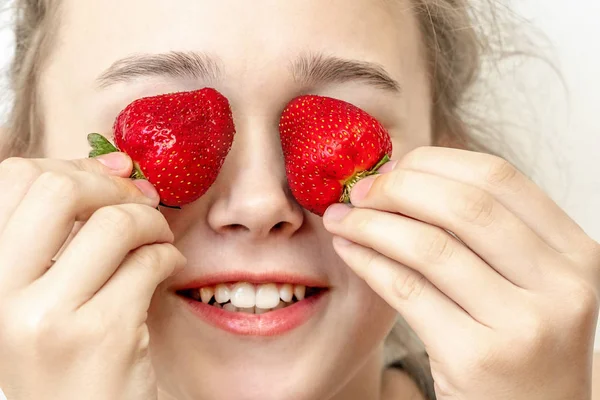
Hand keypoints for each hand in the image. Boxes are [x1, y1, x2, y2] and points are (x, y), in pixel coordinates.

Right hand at [0, 154, 185, 399]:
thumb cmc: (66, 354)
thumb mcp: (41, 291)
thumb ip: (64, 228)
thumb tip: (116, 162)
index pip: (15, 177)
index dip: (73, 166)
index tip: (112, 176)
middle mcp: (1, 294)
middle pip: (60, 189)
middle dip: (114, 187)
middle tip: (141, 203)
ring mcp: (49, 317)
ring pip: (114, 223)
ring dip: (152, 222)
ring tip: (158, 239)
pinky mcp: (102, 335)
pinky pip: (149, 262)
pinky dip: (169, 256)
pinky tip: (166, 268)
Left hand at [324, 147, 599, 399]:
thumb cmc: (520, 345)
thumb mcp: (527, 282)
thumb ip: (487, 231)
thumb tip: (407, 173)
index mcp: (575, 253)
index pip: (498, 177)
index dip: (434, 163)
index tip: (392, 167)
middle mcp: (561, 286)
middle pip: (464, 206)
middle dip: (397, 189)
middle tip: (359, 192)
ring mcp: (524, 325)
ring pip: (430, 247)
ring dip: (371, 224)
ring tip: (341, 219)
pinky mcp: (478, 358)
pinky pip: (408, 291)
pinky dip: (369, 262)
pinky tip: (349, 251)